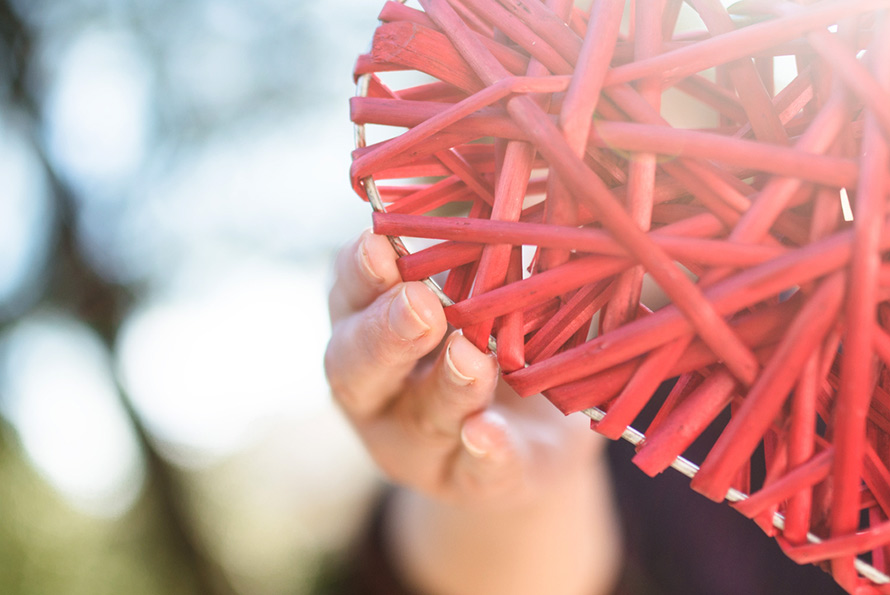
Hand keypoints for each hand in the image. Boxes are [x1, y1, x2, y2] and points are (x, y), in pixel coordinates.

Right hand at [325, 230, 604, 508]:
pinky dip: (483, 454)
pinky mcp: (474, 483)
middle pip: (358, 365)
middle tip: (419, 305)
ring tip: (471, 359)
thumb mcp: (491, 291)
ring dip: (444, 387)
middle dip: (387, 333)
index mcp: (369, 323)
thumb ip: (485, 254)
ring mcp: (417, 445)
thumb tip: (516, 185)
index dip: (360, 272)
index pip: (349, 293)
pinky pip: (475, 474)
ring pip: (419, 419)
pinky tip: (488, 436)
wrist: (540, 436)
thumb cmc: (503, 335)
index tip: (379, 244)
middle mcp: (377, 389)